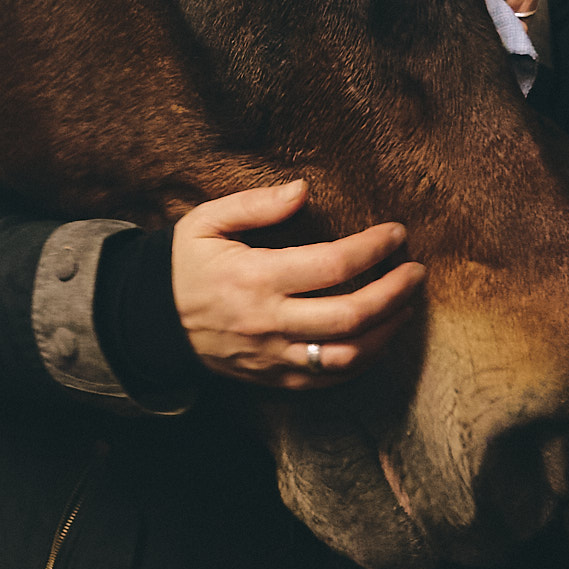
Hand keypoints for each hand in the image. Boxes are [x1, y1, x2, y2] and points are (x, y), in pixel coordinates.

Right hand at [171, 180, 425, 389]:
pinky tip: (379, 337)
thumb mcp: (205, 222)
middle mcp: (268, 322)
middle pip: (350, 315)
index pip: (331, 266)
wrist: (152, 321)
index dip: (372, 249)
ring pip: (347, 355)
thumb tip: (302, 189)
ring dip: (388, 330)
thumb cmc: (185, 265)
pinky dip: (363, 360)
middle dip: (394, 292)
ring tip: (407, 304)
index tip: (396, 233)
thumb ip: (254, 204)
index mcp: (254, 278)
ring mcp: (273, 356)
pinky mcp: (275, 378)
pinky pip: (329, 379)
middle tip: (416, 270)